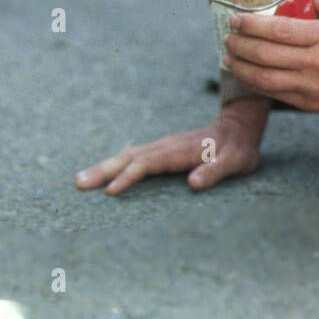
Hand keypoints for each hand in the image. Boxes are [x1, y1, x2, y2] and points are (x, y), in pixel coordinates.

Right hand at [75, 98, 268, 194]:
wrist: (239, 126)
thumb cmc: (238, 149)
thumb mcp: (236, 162)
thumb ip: (216, 171)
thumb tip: (192, 183)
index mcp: (180, 151)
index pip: (148, 164)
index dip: (129, 177)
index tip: (111, 192)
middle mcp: (167, 146)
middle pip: (129, 157)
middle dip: (104, 170)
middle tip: (78, 183)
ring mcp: (162, 146)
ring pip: (128, 155)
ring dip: (104, 167)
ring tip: (80, 179)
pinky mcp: (162, 149)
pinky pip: (133, 156)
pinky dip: (115, 164)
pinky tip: (103, 172)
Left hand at [222, 0, 318, 119]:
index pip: (278, 30)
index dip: (251, 25)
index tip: (236, 20)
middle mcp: (317, 63)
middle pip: (265, 54)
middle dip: (239, 45)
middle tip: (227, 37)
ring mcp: (313, 87)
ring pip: (265, 79)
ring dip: (241, 68)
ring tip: (228, 57)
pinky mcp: (311, 104)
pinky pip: (275, 94)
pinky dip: (255, 84)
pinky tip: (245, 74)